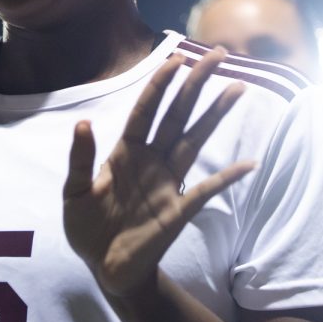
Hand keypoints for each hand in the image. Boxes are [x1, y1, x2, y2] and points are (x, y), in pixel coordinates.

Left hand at [63, 50, 254, 296]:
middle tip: (217, 54)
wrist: (104, 268)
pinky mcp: (179, 210)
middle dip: (197, 84)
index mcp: (126, 152)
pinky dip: (228, 177)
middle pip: (178, 114)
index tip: (176, 58)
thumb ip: (80, 160)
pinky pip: (208, 190)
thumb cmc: (87, 228)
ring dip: (216, 114)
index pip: (146, 110)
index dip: (160, 85)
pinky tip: (248, 163)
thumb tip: (83, 123)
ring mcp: (169, 183)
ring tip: (237, 87)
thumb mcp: (73, 193)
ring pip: (196, 140)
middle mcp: (152, 160)